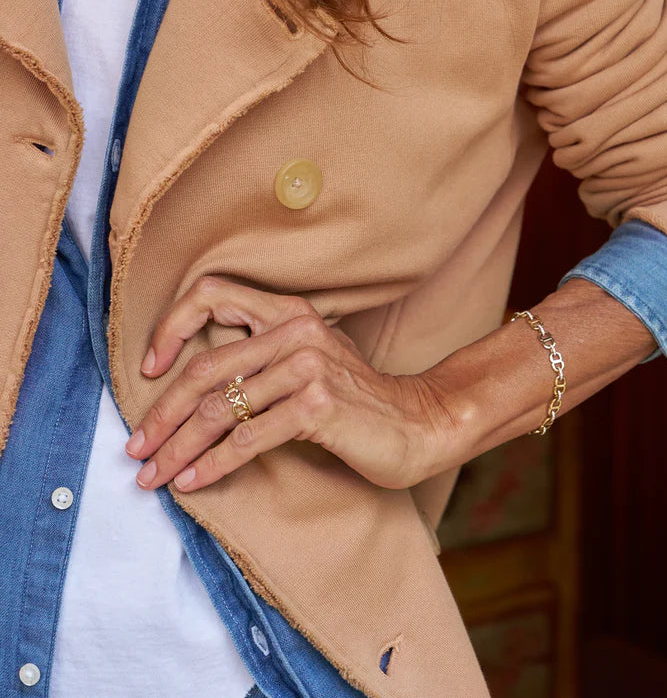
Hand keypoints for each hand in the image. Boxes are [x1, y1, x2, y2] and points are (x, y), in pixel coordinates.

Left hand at [124, 276, 462, 491]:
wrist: (419, 423)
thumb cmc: (357, 400)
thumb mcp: (310, 361)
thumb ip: (263, 358)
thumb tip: (195, 390)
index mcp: (290, 313)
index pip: (213, 295)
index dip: (172, 327)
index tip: (150, 371)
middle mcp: (296, 331)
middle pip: (205, 368)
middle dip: (162, 415)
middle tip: (137, 449)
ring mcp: (307, 366)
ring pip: (220, 408)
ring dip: (179, 448)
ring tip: (155, 477)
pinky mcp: (316, 405)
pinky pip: (247, 438)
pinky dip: (213, 464)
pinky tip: (193, 482)